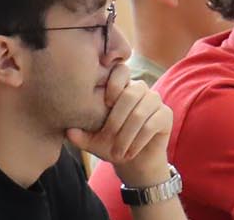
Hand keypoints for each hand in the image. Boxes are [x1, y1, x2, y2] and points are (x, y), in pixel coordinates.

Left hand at [69, 67, 173, 185]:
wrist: (134, 162)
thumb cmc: (110, 145)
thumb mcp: (91, 141)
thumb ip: (80, 135)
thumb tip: (68, 131)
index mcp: (120, 87)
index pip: (120, 71)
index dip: (113, 83)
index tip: (105, 103)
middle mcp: (139, 89)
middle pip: (131, 94)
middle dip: (116, 120)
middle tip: (107, 139)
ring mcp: (154, 100)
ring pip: (140, 112)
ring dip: (126, 135)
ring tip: (117, 153)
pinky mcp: (166, 115)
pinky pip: (151, 124)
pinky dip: (138, 141)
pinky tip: (129, 152)